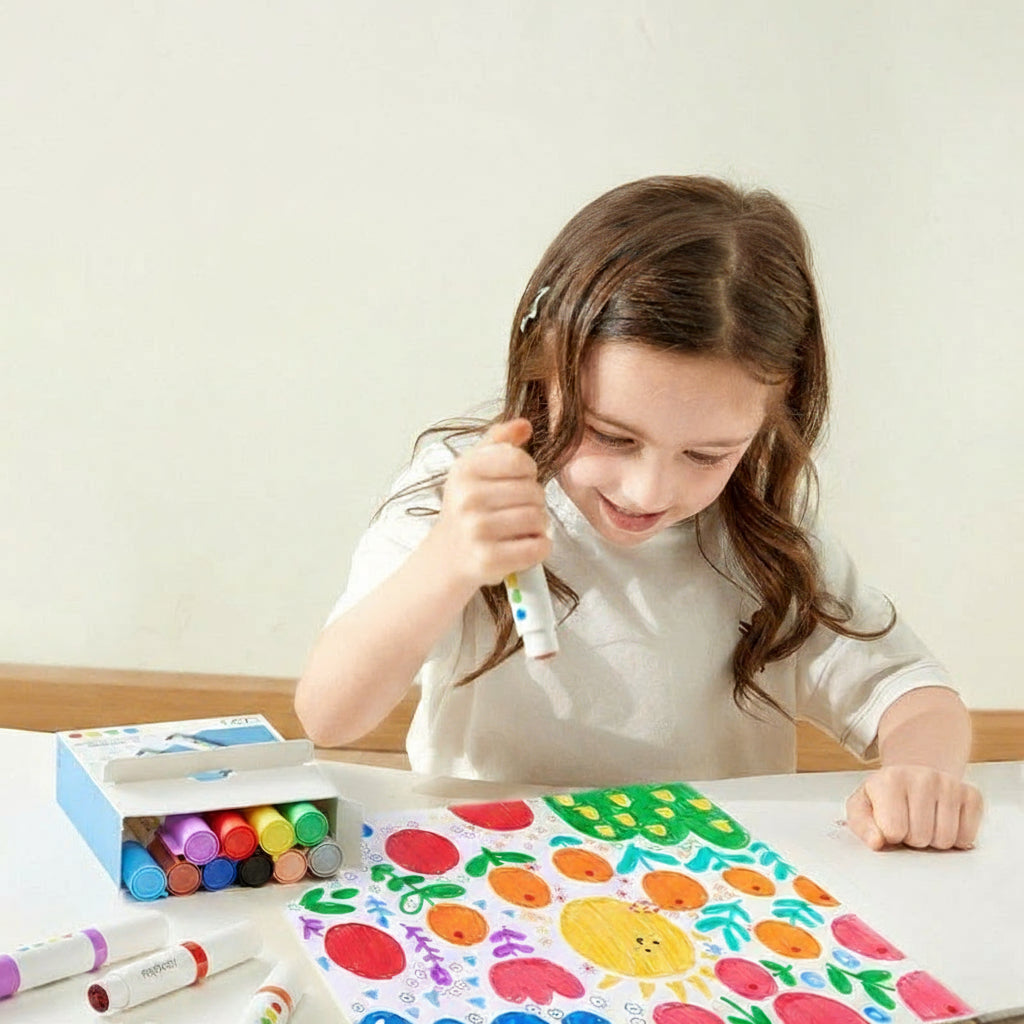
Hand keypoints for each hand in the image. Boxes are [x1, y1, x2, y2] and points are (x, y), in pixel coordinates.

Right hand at [432, 418, 550, 588]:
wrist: (447, 556)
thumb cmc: (467, 508)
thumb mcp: (474, 468)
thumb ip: (499, 441)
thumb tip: (524, 425)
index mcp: (464, 470)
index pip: (520, 460)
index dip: (528, 471)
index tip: (517, 481)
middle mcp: (466, 499)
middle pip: (534, 491)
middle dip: (534, 501)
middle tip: (517, 510)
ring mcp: (476, 531)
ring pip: (538, 518)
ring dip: (538, 525)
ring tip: (520, 528)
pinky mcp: (488, 560)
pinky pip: (537, 546)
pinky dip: (539, 547)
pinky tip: (523, 545)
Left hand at [845, 764, 982, 850]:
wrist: (915, 772)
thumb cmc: (887, 794)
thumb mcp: (862, 805)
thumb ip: (861, 825)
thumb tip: (876, 842)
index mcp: (891, 779)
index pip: (893, 831)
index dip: (891, 835)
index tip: (889, 823)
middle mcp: (923, 777)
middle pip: (921, 838)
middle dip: (912, 839)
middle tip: (909, 823)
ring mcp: (950, 785)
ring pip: (946, 840)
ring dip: (934, 840)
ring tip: (925, 822)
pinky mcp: (972, 795)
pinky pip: (968, 837)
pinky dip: (956, 838)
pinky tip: (943, 822)